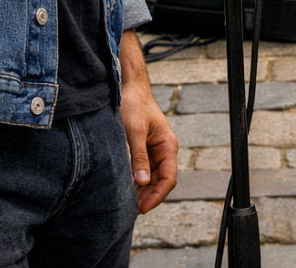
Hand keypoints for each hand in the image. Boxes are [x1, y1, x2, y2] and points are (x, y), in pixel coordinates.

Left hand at [119, 31, 177, 213]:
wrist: (128, 86)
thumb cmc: (134, 104)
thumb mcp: (135, 131)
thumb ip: (139, 156)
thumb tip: (141, 182)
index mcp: (167, 145)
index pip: (169, 178)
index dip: (157, 195)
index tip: (142, 207)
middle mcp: (163, 149)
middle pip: (160, 181)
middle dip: (148, 196)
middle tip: (130, 209)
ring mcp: (154, 149)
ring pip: (151, 177)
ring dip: (142, 190)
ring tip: (128, 202)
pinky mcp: (144, 148)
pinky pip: (143, 169)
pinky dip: (137, 179)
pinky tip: (126, 187)